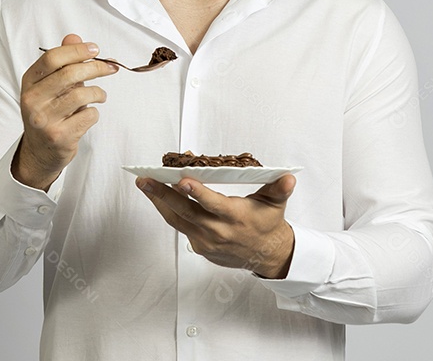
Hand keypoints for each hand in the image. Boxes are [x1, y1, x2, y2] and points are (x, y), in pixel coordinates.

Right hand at [14, 34, 118, 189]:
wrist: (40, 152)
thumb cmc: (48, 112)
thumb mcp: (49, 86)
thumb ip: (62, 62)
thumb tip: (74, 37)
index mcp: (29, 83)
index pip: (52, 58)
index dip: (77, 51)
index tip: (95, 49)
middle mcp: (33, 100)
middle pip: (69, 74)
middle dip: (96, 68)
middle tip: (110, 67)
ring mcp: (45, 120)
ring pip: (82, 95)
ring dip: (98, 93)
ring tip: (100, 95)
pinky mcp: (59, 137)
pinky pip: (88, 116)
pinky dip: (94, 113)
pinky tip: (87, 115)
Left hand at [136, 174, 296, 278]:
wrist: (267, 255)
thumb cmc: (267, 223)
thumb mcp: (276, 204)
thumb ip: (279, 189)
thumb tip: (287, 177)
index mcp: (235, 217)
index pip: (212, 204)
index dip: (197, 192)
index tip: (182, 181)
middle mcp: (218, 231)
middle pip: (185, 212)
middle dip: (163, 195)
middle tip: (146, 180)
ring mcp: (206, 241)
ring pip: (177, 220)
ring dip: (159, 202)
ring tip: (145, 185)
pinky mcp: (200, 247)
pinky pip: (181, 227)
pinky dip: (169, 211)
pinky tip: (160, 197)